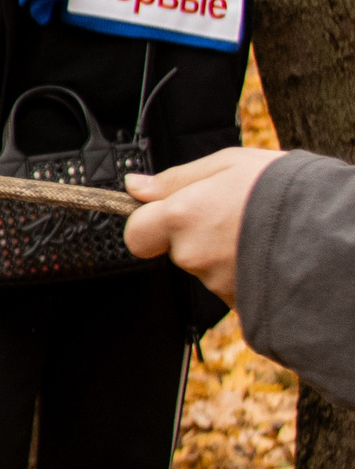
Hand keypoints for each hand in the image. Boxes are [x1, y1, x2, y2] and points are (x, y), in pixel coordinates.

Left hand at [123, 146, 286, 302]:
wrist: (336, 230)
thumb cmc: (284, 188)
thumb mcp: (229, 164)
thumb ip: (176, 178)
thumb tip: (135, 186)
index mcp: (181, 217)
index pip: (136, 234)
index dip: (149, 225)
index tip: (169, 214)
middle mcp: (193, 254)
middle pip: (176, 250)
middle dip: (195, 236)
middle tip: (233, 215)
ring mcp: (217, 282)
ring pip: (207, 268)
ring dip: (225, 254)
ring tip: (261, 233)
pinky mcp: (242, 303)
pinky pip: (233, 288)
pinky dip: (246, 274)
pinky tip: (270, 255)